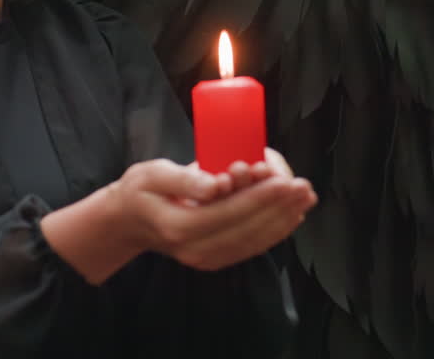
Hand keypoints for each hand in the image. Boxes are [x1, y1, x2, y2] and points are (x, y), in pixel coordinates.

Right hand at [111, 149, 315, 270]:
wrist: (129, 222)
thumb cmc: (141, 191)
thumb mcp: (153, 174)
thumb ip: (185, 180)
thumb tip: (217, 185)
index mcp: (179, 226)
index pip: (228, 212)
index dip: (259, 197)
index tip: (284, 180)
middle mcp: (195, 249)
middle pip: (246, 229)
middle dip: (279, 207)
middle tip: (304, 187)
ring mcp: (206, 258)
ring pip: (254, 241)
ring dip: (283, 220)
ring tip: (305, 198)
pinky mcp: (215, 259)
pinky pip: (250, 246)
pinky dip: (274, 231)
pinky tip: (291, 215)